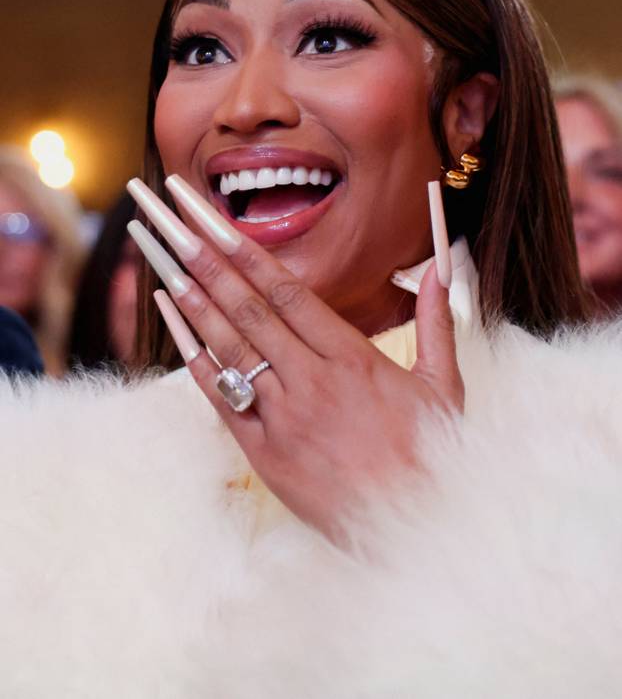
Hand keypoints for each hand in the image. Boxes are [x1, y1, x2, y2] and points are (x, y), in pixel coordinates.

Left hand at [127, 176, 463, 541]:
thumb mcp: (445, 386)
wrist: (416, 526)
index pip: (291, 294)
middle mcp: (312, 382)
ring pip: (231, 351)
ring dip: (197, 306)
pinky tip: (178, 332)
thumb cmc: (432, 456)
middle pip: (252, 313)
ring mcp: (284, 418)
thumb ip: (436, 323)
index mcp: (354, 360)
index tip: (221, 227)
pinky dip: (197, 362)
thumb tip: (439, 270)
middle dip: (211, 266)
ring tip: (169, 267)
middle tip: (179, 229)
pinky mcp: (265, 453)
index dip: (251, 257)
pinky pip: (222, 400)